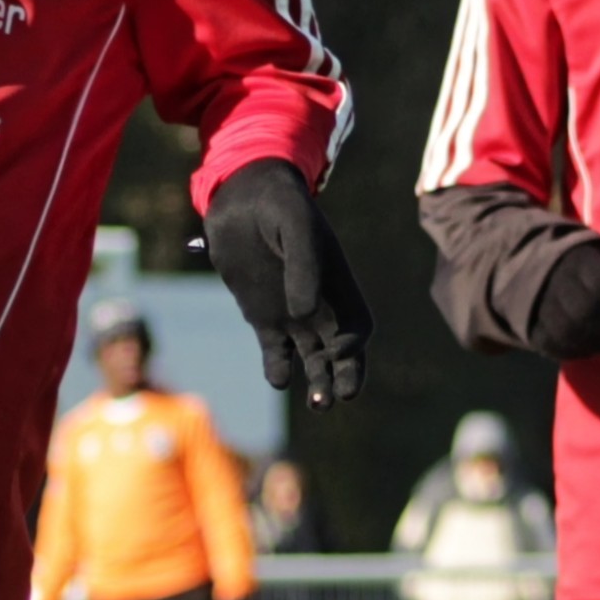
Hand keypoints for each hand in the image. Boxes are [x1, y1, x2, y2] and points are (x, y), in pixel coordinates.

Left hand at [199, 160, 372, 408]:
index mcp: (338, 284)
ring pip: (311, 359)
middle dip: (343, 378)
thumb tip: (302, 313)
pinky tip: (277, 377)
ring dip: (316, 383)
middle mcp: (319, 304)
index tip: (336, 353)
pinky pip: (275, 353)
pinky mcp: (262, 316)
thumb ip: (303, 265)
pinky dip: (279, 369)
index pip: (356, 328)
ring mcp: (291, 313)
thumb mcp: (294, 226)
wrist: (243, 195)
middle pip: (340, 354)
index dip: (352, 348)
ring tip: (318, 404)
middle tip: (337, 398)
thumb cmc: (277, 204)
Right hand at [530, 236, 599, 360]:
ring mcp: (540, 305)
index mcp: (578, 260)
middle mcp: (556, 282)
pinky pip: (553, 345)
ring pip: (570, 331)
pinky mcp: (531, 325)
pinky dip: (577, 352)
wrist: (531, 263)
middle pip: (587, 311)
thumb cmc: (582, 260)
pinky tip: (592, 349)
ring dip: (599, 343)